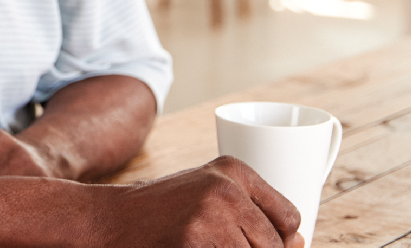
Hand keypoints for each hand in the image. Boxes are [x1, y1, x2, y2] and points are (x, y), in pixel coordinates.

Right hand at [84, 156, 303, 247]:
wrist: (109, 219)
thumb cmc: (162, 213)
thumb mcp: (207, 196)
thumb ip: (252, 212)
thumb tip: (301, 243)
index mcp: (235, 169)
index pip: (290, 219)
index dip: (278, 242)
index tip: (246, 240)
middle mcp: (228, 187)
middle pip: (276, 246)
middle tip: (214, 243)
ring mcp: (213, 213)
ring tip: (200, 243)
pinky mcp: (197, 238)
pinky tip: (190, 247)